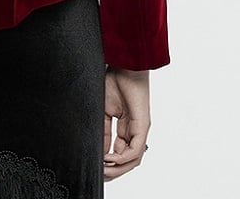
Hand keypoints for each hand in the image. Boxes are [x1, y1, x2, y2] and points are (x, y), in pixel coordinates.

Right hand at [103, 66, 150, 180]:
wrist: (124, 65)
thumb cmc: (115, 81)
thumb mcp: (104, 111)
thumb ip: (104, 131)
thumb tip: (100, 149)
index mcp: (126, 126)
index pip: (120, 151)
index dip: (108, 162)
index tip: (96, 166)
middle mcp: (135, 131)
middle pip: (127, 160)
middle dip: (114, 170)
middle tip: (100, 174)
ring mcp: (140, 130)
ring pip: (133, 160)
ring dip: (118, 168)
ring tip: (103, 169)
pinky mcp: (143, 126)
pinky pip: (135, 150)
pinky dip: (122, 158)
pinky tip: (109, 158)